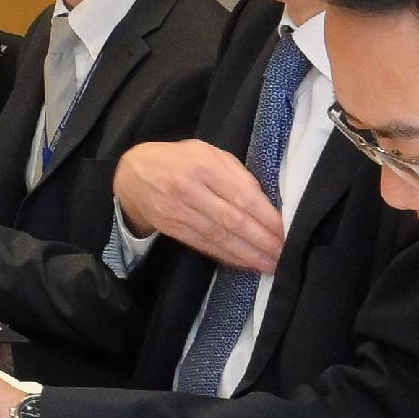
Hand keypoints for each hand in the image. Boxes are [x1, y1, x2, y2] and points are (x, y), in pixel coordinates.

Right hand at [116, 139, 287, 275]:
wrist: (133, 175)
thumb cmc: (180, 160)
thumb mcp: (209, 153)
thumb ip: (235, 173)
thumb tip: (265, 202)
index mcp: (204, 165)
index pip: (242, 195)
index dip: (266, 216)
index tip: (285, 231)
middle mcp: (189, 189)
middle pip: (231, 220)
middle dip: (260, 240)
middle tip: (282, 253)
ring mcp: (178, 211)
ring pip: (217, 237)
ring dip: (246, 253)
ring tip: (268, 264)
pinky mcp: (171, 228)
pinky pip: (203, 245)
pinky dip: (226, 256)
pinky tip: (244, 263)